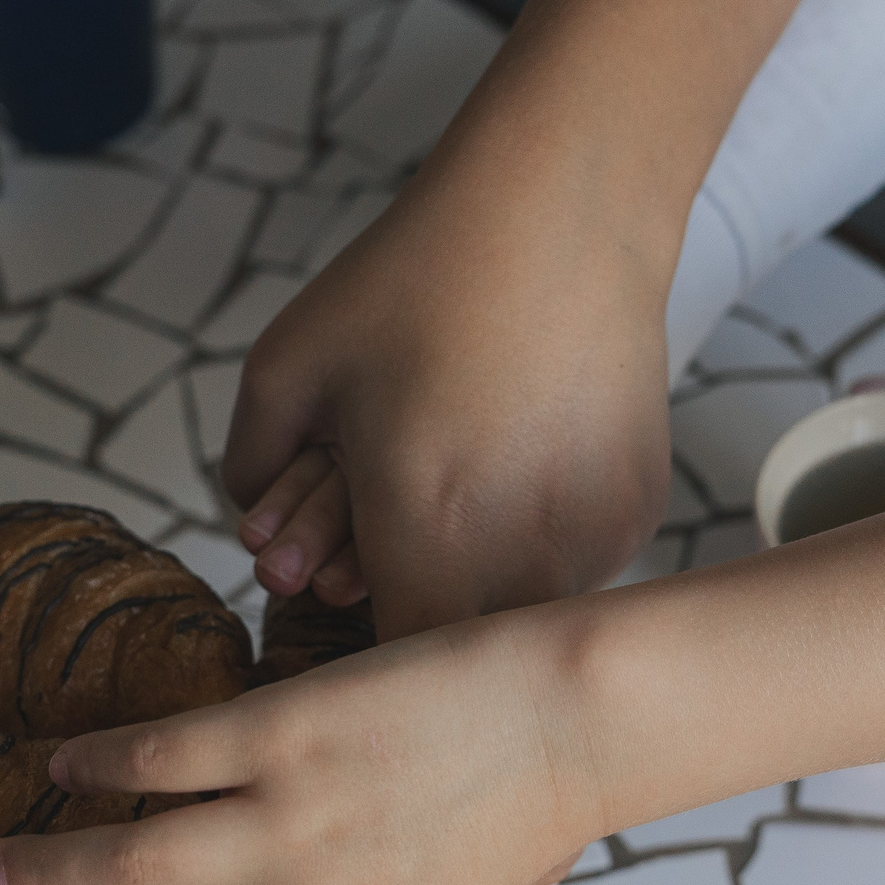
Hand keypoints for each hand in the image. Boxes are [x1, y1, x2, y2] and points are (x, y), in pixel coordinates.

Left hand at [224, 171, 674, 636]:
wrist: (560, 214)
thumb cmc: (417, 282)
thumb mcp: (288, 366)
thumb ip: (247, 474)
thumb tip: (255, 539)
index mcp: (427, 536)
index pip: (385, 670)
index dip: (353, 660)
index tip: (332, 610)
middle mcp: (523, 559)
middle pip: (451, 649)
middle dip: (405, 604)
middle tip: (380, 515)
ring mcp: (592, 542)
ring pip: (517, 614)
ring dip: (475, 578)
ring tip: (458, 473)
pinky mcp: (636, 518)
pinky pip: (572, 569)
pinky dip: (535, 542)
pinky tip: (519, 460)